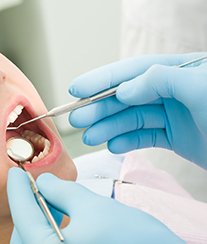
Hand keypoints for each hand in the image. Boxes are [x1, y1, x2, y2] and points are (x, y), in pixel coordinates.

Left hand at [7, 167, 190, 243]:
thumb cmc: (132, 240)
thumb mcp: (92, 206)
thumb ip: (61, 191)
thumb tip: (44, 182)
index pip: (21, 216)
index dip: (17, 190)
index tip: (15, 173)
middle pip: (23, 234)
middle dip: (28, 208)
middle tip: (37, 186)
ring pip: (35, 243)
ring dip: (39, 220)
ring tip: (54, 200)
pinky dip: (51, 231)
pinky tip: (63, 217)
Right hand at [68, 52, 206, 168]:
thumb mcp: (200, 88)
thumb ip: (161, 79)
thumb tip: (124, 89)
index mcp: (179, 70)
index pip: (132, 70)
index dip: (102, 80)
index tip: (77, 89)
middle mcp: (172, 90)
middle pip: (127, 97)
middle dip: (99, 108)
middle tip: (77, 119)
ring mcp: (173, 114)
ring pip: (132, 119)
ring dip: (108, 128)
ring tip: (89, 138)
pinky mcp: (176, 137)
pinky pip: (145, 137)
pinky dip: (127, 142)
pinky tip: (113, 146)